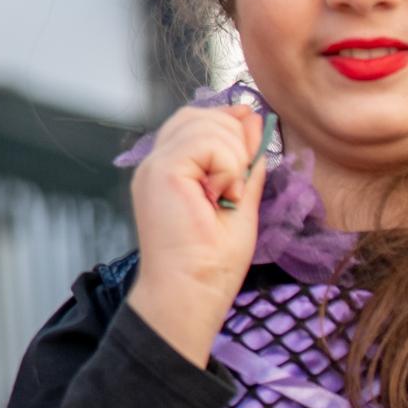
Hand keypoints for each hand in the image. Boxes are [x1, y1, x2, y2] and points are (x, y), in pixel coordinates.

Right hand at [124, 97, 264, 364]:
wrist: (192, 293)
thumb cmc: (211, 262)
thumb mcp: (240, 197)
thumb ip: (245, 159)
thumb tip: (252, 118)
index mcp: (170, 168)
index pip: (196, 120)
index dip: (227, 126)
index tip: (246, 158)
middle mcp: (156, 162)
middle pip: (200, 115)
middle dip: (233, 141)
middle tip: (233, 188)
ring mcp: (155, 165)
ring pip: (207, 123)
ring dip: (232, 157)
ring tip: (225, 195)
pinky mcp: (162, 171)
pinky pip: (207, 141)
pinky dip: (228, 164)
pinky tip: (221, 194)